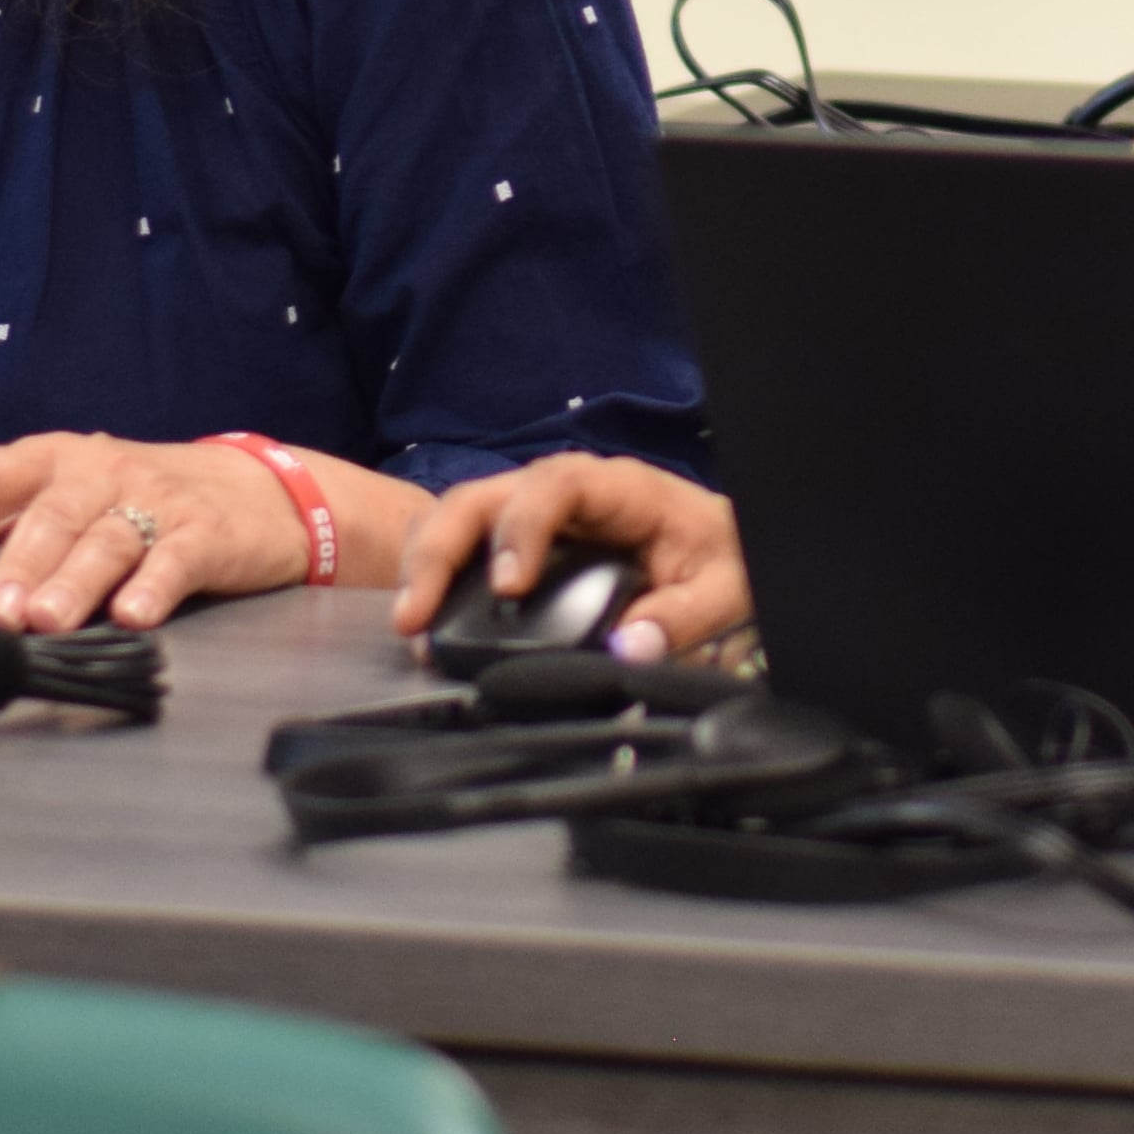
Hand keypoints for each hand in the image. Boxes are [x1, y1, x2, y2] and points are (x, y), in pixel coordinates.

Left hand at [0, 432, 428, 636]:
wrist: (256, 494)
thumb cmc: (130, 500)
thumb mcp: (44, 496)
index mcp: (47, 461)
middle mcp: (97, 473)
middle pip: (47, 513)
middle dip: (15, 560)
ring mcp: (153, 501)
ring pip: (106, 539)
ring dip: (73, 581)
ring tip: (44, 620)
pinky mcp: (205, 534)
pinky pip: (175, 559)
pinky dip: (153, 585)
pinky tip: (133, 614)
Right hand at [393, 454, 750, 663]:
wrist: (716, 547)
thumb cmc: (716, 556)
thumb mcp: (724, 587)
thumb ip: (685, 617)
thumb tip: (632, 647)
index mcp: (618, 488)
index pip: (557, 486)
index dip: (522, 529)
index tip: (507, 586)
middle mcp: (564, 490)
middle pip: (485, 496)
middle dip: (442, 549)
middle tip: (418, 613)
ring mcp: (532, 511)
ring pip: (460, 514)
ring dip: (423, 562)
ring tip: (409, 622)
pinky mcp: (514, 539)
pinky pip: (461, 541)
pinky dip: (431, 573)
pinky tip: (419, 617)